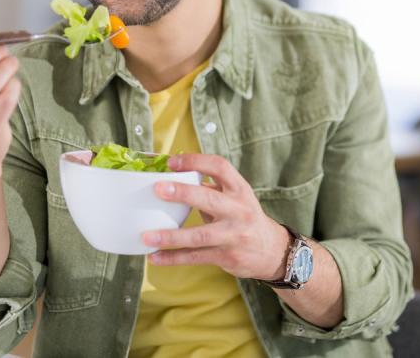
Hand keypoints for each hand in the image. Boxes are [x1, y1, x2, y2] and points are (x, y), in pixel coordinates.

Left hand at [142, 154, 291, 280]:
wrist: (272, 250)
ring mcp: (233, 235)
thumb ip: (210, 188)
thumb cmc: (243, 217)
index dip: (196, 161)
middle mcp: (239, 210)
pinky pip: (196, 257)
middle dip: (184, 194)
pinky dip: (173, 258)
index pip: (220, 167)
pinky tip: (154, 257)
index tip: (172, 161)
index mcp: (239, 189)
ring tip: (147, 236)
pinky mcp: (226, 256)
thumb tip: (172, 176)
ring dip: (172, 236)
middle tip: (158, 189)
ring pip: (200, 236)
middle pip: (210, 199)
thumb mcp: (235, 197)